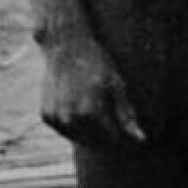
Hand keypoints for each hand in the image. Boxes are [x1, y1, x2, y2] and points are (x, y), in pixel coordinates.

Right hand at [39, 35, 147, 149]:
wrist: (65, 45)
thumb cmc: (96, 62)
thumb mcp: (116, 84)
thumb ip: (127, 114)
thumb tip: (141, 140)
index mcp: (89, 112)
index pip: (112, 138)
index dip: (121, 131)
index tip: (123, 120)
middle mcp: (70, 118)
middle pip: (96, 141)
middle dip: (106, 134)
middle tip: (109, 113)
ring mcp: (56, 117)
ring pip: (80, 139)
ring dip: (90, 132)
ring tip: (94, 108)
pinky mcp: (46, 115)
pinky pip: (65, 131)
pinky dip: (74, 126)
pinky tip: (79, 109)